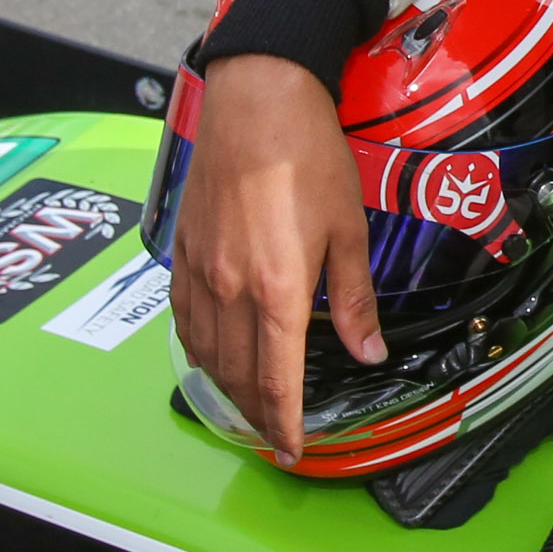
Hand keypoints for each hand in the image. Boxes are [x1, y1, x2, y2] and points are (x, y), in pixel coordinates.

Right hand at [164, 54, 381, 458]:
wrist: (257, 101)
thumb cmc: (308, 156)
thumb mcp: (348, 229)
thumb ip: (353, 299)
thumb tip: (369, 351)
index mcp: (278, 290)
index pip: (276, 381)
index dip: (284, 425)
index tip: (292, 450)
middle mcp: (231, 289)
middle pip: (236, 376)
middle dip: (256, 415)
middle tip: (274, 436)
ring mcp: (201, 271)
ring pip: (205, 353)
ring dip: (225, 388)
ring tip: (247, 406)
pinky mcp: (183, 251)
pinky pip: (184, 318)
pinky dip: (198, 349)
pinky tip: (212, 353)